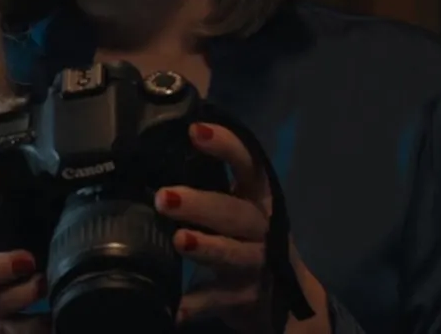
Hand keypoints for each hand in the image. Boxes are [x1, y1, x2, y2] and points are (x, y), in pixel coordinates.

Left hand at [155, 123, 331, 332]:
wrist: (282, 301)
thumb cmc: (247, 241)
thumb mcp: (238, 210)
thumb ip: (209, 186)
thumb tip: (158, 152)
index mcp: (258, 198)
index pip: (248, 164)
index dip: (226, 146)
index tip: (195, 132)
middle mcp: (262, 228)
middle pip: (236, 213)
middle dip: (201, 204)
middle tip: (164, 197)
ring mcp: (256, 265)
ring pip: (233, 254)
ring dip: (206, 247)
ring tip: (180, 241)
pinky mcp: (245, 298)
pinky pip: (219, 300)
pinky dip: (196, 304)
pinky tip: (175, 307)